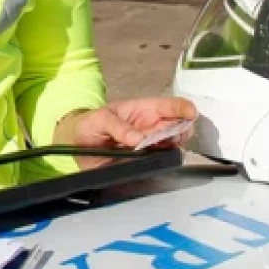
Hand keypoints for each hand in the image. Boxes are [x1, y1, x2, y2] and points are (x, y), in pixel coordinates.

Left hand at [54, 97, 197, 169]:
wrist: (77, 143)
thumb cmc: (90, 124)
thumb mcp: (99, 119)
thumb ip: (117, 127)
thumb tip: (139, 139)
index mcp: (144, 110)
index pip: (170, 106)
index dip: (183, 108)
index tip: (190, 113)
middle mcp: (152, 127)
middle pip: (180, 127)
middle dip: (182, 131)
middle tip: (171, 137)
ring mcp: (151, 145)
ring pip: (174, 145)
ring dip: (172, 146)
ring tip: (158, 147)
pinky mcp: (146, 161)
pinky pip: (161, 162)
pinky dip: (163, 161)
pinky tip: (154, 159)